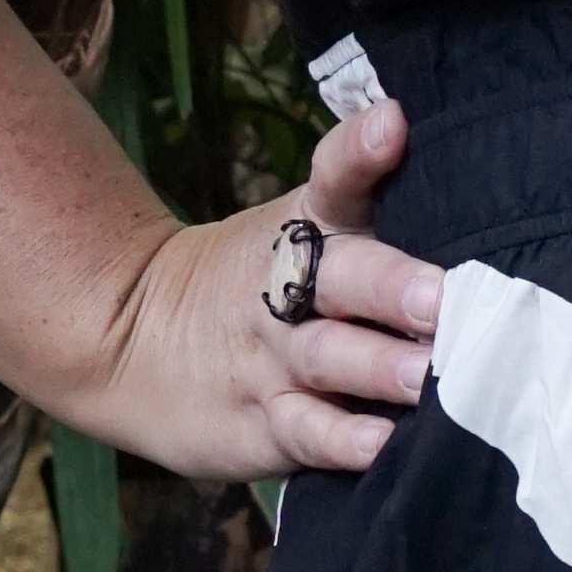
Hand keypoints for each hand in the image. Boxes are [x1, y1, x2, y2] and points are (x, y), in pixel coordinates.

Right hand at [93, 97, 444, 482]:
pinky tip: (379, 444)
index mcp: (309, 227)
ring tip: (425, 375)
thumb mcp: (302, 225)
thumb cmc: (263, 280)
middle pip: (344, 276)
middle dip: (393, 285)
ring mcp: (278, 357)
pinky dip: (342, 440)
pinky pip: (307, 431)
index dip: (362, 151)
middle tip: (441, 298)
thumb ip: (369, 194)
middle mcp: (294, 286)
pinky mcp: (269, 422)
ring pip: (332, 357)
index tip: (391, 127)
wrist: (131, 337)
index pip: (335, 177)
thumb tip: (438, 148)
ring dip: (381, 367)